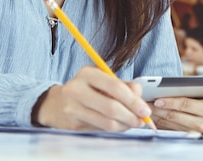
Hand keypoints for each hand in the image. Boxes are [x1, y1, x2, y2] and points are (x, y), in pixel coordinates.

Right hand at [33, 66, 151, 131]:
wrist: (57, 103)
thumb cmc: (88, 89)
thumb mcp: (104, 80)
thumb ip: (125, 86)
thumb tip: (141, 102)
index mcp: (87, 73)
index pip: (115, 87)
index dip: (133, 101)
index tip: (145, 110)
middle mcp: (76, 89)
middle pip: (111, 107)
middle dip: (131, 116)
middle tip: (142, 121)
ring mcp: (72, 108)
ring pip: (106, 122)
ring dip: (125, 125)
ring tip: (133, 123)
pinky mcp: (72, 124)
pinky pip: (100, 130)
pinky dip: (115, 129)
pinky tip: (120, 125)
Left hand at [150, 94, 202, 131]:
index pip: (185, 104)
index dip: (171, 101)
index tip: (158, 99)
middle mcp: (201, 123)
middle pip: (175, 115)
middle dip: (159, 108)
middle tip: (146, 102)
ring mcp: (192, 132)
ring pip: (169, 123)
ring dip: (155, 115)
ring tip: (145, 107)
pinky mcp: (184, 135)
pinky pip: (168, 129)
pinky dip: (158, 122)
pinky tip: (150, 115)